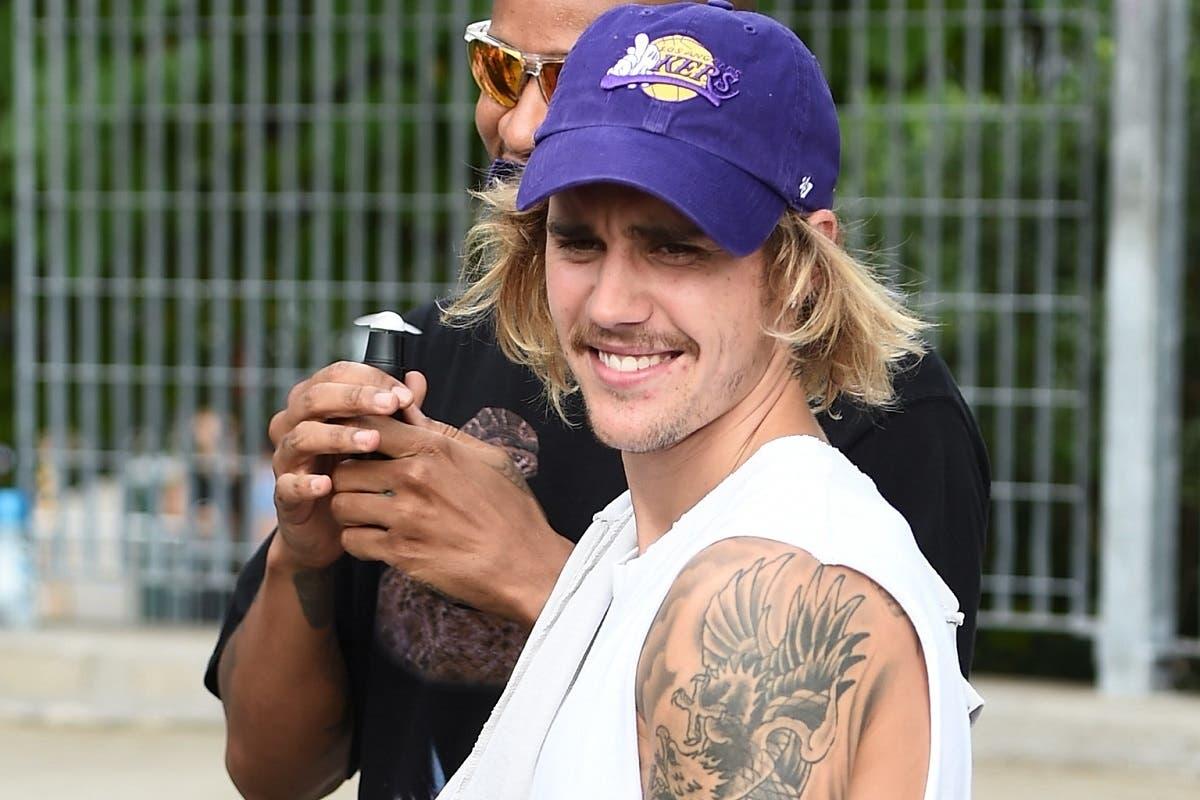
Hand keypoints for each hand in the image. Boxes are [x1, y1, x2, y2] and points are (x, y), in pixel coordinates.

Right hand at [267, 361, 414, 570]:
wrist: (330, 527)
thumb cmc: (356, 472)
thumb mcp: (379, 440)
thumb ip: (394, 411)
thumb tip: (417, 379)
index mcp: (317, 403)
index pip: (336, 374)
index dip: (370, 379)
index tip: (404, 395)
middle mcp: (295, 424)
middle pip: (315, 397)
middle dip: (355, 398)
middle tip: (391, 406)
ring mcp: (286, 459)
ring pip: (302, 437)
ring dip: (337, 436)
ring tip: (371, 441)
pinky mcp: (284, 495)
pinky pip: (288, 485)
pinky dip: (305, 483)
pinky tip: (327, 484)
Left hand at [329, 373, 572, 625]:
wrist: (525, 565)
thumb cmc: (511, 509)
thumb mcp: (486, 458)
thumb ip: (439, 427)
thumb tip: (410, 386)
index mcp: (434, 449)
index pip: (368, 425)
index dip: (355, 433)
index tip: (359, 445)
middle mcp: (414, 479)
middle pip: (345, 466)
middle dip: (348, 474)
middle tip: (361, 483)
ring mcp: (404, 517)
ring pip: (342, 504)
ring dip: (349, 508)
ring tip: (367, 511)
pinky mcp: (400, 554)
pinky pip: (352, 541)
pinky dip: (358, 541)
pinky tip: (376, 539)